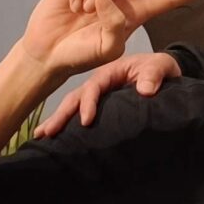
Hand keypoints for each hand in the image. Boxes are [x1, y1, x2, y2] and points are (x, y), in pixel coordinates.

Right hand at [34, 51, 181, 136]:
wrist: (163, 73)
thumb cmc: (160, 68)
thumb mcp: (161, 66)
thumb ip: (154, 75)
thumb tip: (145, 90)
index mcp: (111, 71)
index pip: (94, 86)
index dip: (88, 103)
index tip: (86, 122)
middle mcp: (100, 82)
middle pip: (76, 97)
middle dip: (61, 114)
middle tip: (48, 132)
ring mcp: (98, 95)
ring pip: (73, 106)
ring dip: (58, 120)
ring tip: (41, 136)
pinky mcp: (100, 106)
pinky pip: (80, 113)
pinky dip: (67, 124)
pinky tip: (54, 137)